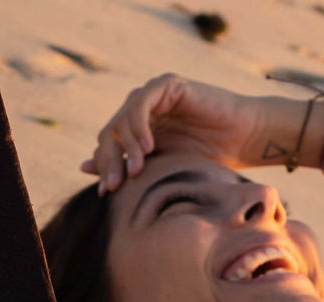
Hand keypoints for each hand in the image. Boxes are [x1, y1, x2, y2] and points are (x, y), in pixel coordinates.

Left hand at [82, 74, 264, 192]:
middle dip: (109, 161)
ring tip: (139, 169)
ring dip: (127, 147)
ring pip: (122, 119)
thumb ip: (127, 168)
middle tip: (116, 185)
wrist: (241, 140)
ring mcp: (153, 98)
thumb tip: (82, 167)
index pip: (106, 148)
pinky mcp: (167, 85)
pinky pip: (142, 102)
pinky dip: (139, 125)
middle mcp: (140, 114)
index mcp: (135, 135)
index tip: (107, 193)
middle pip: (108, 134)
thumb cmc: (205, 160)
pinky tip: (149, 147)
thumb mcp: (160, 171)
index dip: (103, 169)